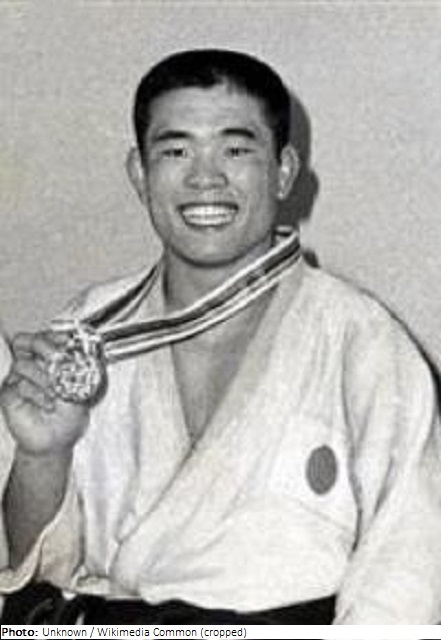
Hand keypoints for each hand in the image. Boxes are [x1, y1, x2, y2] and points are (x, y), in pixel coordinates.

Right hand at [0, 331, 88, 454]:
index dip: (53, 335)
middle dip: (44, 347)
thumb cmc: (68, 415)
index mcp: (48, 360)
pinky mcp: (8, 394)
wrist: (56, 441)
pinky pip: (18, 385)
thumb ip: (74, 370)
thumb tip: (72, 349)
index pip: (45, 337)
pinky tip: (48, 404)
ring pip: (23, 364)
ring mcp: (18, 378)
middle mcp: (32, 365)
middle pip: (27, 341)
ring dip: (44, 378)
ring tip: (57, 393)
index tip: (66, 339)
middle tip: (57, 358)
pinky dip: (36, 394)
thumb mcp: (79, 388)